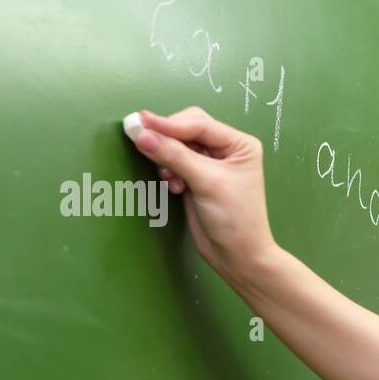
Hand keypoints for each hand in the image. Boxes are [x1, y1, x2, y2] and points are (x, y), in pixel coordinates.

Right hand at [127, 106, 276, 279]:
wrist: (237, 256)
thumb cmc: (234, 219)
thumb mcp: (206, 182)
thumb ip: (173, 155)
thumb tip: (140, 133)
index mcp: (239, 144)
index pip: (198, 123)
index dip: (168, 123)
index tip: (139, 123)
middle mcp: (226, 149)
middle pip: (186, 130)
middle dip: (168, 140)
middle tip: (147, 149)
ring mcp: (210, 163)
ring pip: (177, 146)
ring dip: (167, 158)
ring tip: (172, 180)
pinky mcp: (196, 178)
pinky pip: (174, 162)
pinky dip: (168, 170)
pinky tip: (175, 187)